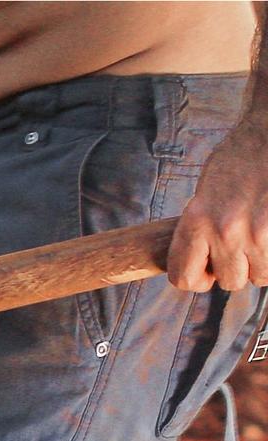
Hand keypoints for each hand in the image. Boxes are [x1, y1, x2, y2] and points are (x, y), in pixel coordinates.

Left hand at [169, 120, 267, 292]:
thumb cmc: (241, 156)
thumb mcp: (206, 191)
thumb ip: (201, 227)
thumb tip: (200, 261)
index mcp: (197, 220)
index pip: (183, 277)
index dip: (196, 279)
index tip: (207, 270)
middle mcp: (225, 231)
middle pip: (228, 281)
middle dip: (236, 267)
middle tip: (243, 243)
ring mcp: (258, 232)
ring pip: (258, 276)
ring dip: (261, 261)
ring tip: (262, 235)